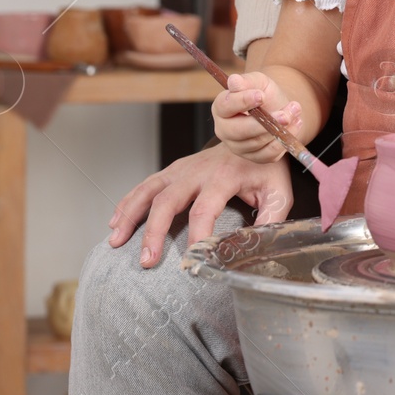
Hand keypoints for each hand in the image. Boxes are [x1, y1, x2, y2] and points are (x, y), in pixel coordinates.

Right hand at [107, 144, 292, 267]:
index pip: (204, 209)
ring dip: (130, 215)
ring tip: (116, 241)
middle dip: (154, 232)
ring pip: (149, 190)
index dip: (196, 235)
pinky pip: (146, 185)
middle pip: (168, 200)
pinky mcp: (174, 170)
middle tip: (147, 261)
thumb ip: (270, 219)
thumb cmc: (265, 168)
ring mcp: (182, 168)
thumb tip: (258, 247)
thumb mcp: (278, 191)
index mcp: (224, 177)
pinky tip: (116, 222)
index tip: (192, 258)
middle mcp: (198, 171)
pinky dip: (128, 202)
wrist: (256, 133)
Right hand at [213, 71, 302, 163]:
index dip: (242, 101)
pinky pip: (269, 153)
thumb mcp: (258, 82)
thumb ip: (247, 81)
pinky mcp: (255, 157)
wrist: (278, 108)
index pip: (225, 106)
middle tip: (285, 114)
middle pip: (238, 131)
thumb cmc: (264, 93)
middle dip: (263, 123)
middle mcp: (225, 130)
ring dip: (280, 128)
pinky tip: (295, 124)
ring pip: (257, 142)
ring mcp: (239, 147)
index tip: (261, 96)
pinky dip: (285, 140)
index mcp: (221, 108)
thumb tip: (233, 80)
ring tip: (295, 111)